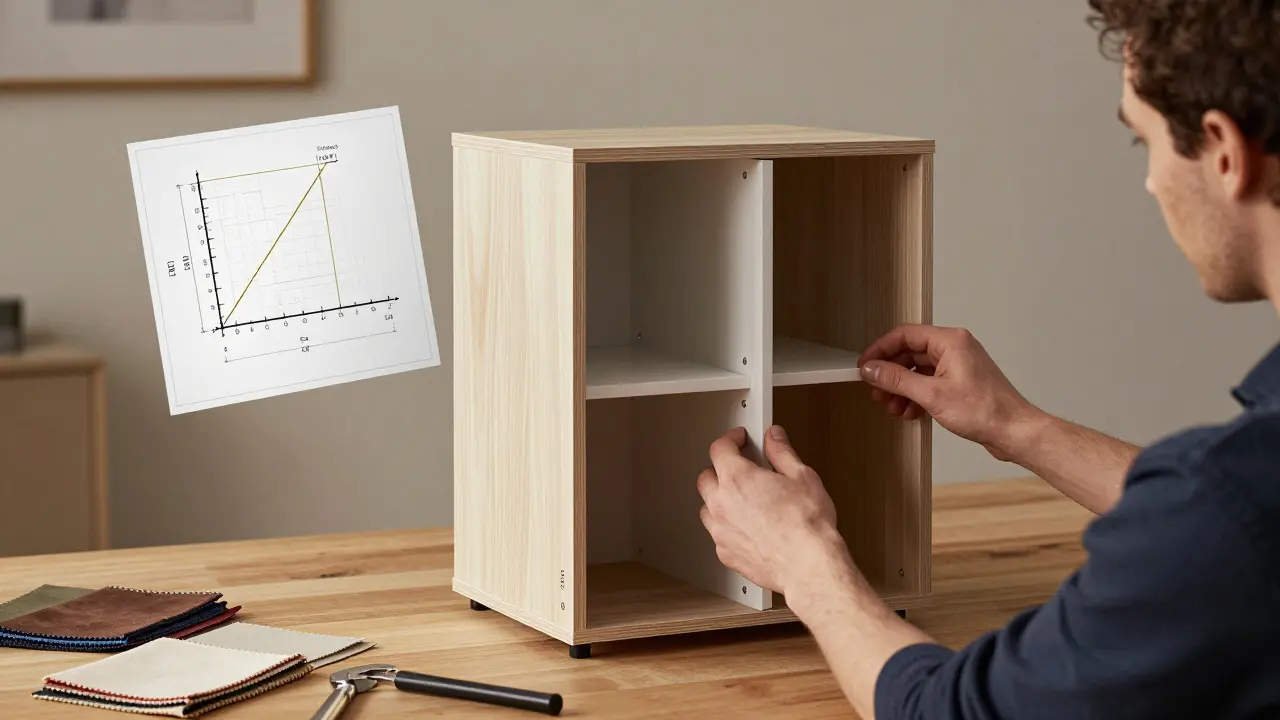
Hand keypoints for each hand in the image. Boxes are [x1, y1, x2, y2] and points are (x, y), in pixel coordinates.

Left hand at [696, 425, 852, 596]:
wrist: (808, 564)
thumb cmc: (807, 525)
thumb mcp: (802, 476)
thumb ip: (782, 453)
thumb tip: (774, 439)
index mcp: (737, 478)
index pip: (720, 449)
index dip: (730, 439)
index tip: (739, 439)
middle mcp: (722, 503)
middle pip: (706, 477)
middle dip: (721, 469)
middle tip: (740, 468)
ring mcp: (720, 531)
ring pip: (707, 507)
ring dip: (719, 499)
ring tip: (740, 499)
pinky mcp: (725, 553)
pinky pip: (717, 534)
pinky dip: (726, 526)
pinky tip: (744, 526)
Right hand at [859, 324, 1040, 460]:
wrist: (1014, 431)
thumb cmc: (985, 411)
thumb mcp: (931, 395)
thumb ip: (896, 380)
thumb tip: (872, 369)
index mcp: (950, 341)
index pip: (905, 335)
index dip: (881, 349)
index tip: (865, 365)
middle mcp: (955, 349)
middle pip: (910, 353)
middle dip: (890, 374)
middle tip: (876, 390)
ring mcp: (958, 366)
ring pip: (918, 371)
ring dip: (901, 389)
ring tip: (892, 406)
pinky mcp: (960, 384)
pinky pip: (929, 383)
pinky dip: (916, 396)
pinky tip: (909, 412)